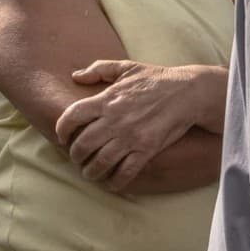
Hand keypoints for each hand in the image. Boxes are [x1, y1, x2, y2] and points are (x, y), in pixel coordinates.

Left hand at [55, 61, 199, 191]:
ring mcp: (130, 137)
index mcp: (107, 99)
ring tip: (90, 173)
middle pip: (83, 144)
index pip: (72, 116)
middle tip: (77, 158)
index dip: (62, 129)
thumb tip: (76, 76)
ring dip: (91, 171)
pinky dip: (115, 182)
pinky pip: (125, 172)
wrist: (187, 92)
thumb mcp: (126, 66)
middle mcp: (114, 120)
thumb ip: (98, 69)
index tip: (62, 137)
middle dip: (75, 155)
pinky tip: (110, 184)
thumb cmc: (156, 78)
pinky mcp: (146, 150)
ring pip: (101, 162)